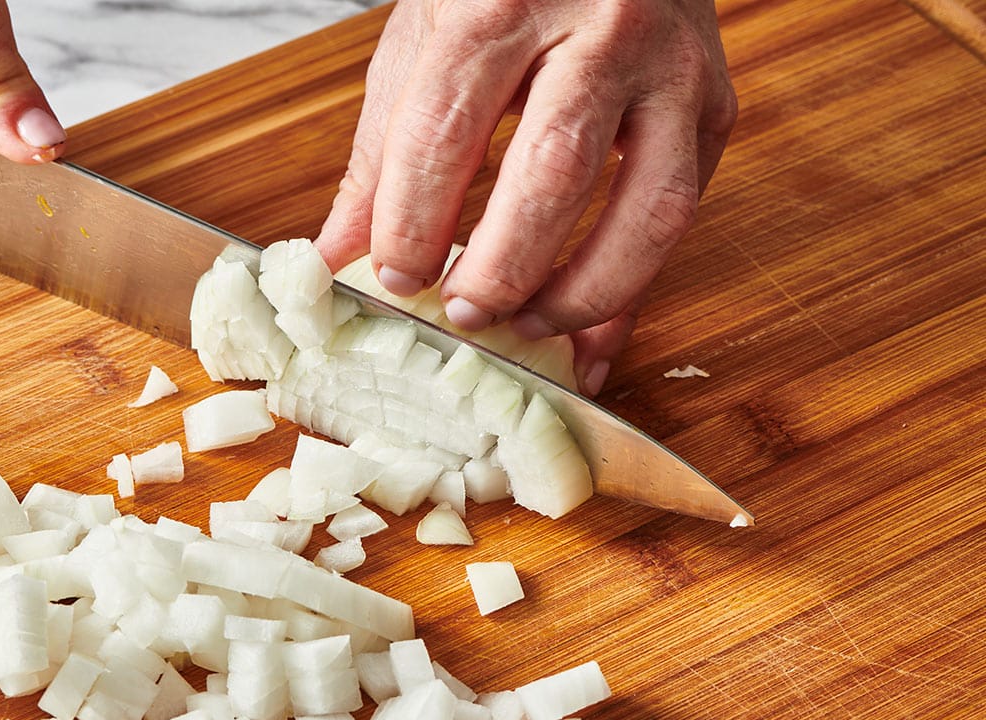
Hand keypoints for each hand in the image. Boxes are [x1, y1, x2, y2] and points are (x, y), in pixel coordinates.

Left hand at [314, 0, 736, 394]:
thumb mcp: (426, 38)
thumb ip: (384, 148)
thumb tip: (341, 254)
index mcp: (505, 1)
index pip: (449, 130)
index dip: (415, 220)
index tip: (394, 277)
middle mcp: (603, 30)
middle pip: (554, 173)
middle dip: (502, 266)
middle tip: (462, 314)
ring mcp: (673, 71)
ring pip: (649, 209)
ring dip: (582, 292)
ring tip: (523, 327)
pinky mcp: (714, 109)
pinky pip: (682, 219)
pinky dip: (635, 297)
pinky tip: (589, 348)